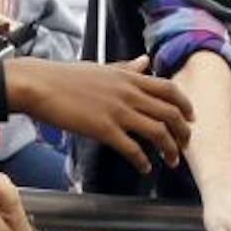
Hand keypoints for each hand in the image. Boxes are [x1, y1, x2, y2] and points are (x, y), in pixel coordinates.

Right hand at [5, 55, 191, 170]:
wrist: (39, 85)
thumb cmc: (65, 77)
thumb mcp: (102, 68)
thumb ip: (127, 68)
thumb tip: (145, 62)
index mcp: (129, 77)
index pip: (169, 90)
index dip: (186, 105)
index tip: (191, 119)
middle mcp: (129, 93)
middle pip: (170, 113)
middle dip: (183, 132)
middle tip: (185, 145)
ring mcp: (118, 112)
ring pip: (158, 132)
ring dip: (170, 149)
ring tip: (172, 161)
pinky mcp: (104, 129)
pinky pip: (132, 148)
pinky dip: (143, 161)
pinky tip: (145, 168)